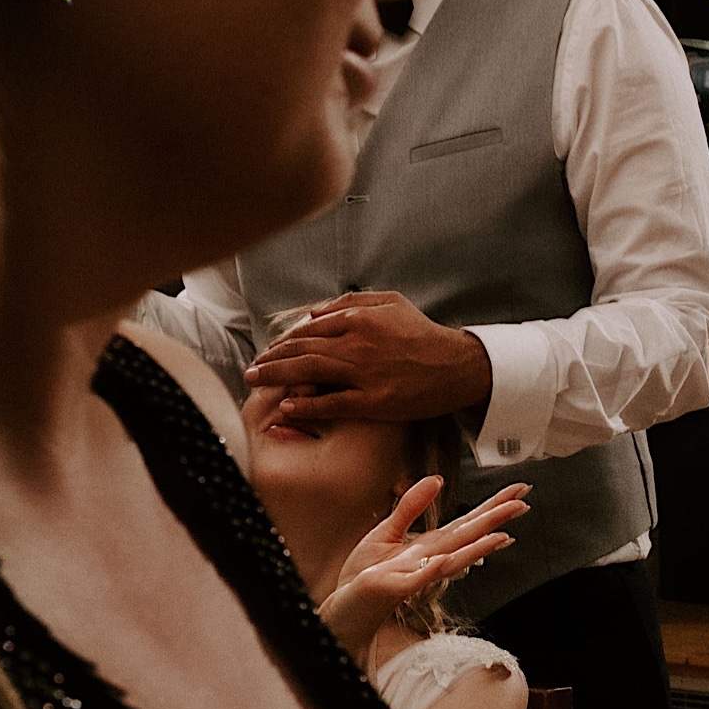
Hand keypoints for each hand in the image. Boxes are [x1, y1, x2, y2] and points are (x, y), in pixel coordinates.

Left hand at [244, 292, 493, 423]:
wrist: (457, 366)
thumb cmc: (422, 334)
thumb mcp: (390, 303)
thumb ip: (350, 302)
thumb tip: (313, 312)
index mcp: (359, 317)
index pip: (309, 329)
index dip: (284, 341)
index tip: (268, 352)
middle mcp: (358, 343)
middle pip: (302, 350)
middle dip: (271, 360)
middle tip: (251, 370)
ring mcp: (365, 373)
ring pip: (310, 373)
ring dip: (277, 377)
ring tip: (256, 382)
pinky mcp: (374, 401)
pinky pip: (333, 403)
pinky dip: (307, 405)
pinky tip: (287, 406)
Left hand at [315, 479, 530, 655]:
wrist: (345, 607)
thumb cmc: (365, 576)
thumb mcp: (387, 531)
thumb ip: (410, 506)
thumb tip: (436, 480)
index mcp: (430, 545)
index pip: (467, 522)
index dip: (492, 505)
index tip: (517, 491)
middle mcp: (430, 559)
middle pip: (468, 535)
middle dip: (495, 520)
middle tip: (523, 504)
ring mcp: (417, 574)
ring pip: (453, 558)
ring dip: (478, 547)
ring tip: (503, 535)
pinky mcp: (397, 587)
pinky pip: (419, 577)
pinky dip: (435, 569)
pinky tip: (448, 560)